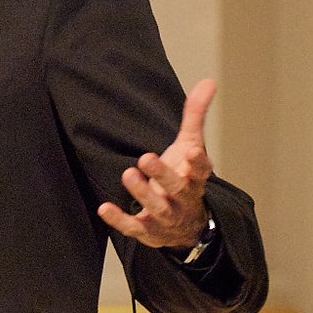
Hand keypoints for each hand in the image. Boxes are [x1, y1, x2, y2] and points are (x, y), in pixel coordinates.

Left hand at [97, 78, 215, 251]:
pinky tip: (104, 208)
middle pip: (177, 189)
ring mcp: (167, 218)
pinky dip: (119, 220)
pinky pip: (134, 227)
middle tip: (146, 157)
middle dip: (163, 175)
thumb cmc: (185, 177)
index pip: (202, 171)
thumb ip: (195, 115)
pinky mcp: (149, 232)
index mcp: (196, 178)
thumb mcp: (191, 146)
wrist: (187, 226)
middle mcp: (184, 200)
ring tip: (128, 174)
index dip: (198, 163)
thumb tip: (209, 81)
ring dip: (143, 193)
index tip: (192, 151)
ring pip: (157, 209)